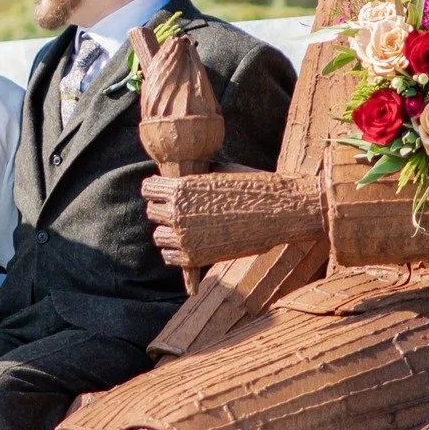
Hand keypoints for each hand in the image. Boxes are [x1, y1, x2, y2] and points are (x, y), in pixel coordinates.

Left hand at [142, 171, 326, 266]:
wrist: (279, 213)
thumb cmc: (254, 185)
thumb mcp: (221, 171)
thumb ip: (197, 177)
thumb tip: (185, 175)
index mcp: (181, 188)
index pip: (149, 189)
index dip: (158, 190)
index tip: (166, 193)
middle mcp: (177, 212)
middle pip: (153, 213)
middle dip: (165, 211)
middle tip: (182, 212)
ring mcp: (184, 237)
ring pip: (159, 236)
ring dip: (170, 232)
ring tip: (188, 229)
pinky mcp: (194, 258)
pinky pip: (170, 256)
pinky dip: (176, 252)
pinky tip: (191, 245)